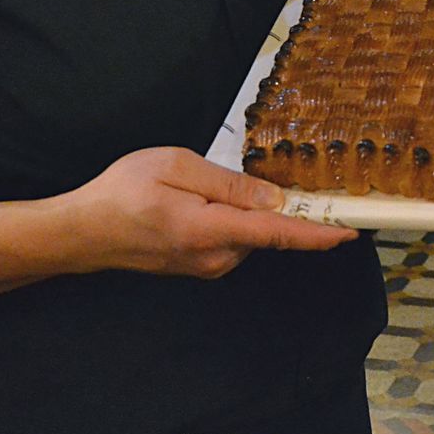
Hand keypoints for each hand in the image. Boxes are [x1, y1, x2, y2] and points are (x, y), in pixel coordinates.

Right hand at [68, 147, 355, 279]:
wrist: (82, 232)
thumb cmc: (122, 192)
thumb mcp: (177, 166)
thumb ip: (229, 184)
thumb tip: (274, 199)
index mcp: (210, 231)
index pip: (277, 234)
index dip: (317, 233)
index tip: (350, 231)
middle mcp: (215, 258)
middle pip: (267, 231)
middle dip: (272, 205)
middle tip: (249, 174)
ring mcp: (207, 267)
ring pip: (249, 235)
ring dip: (245, 212)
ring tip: (197, 187)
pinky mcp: (200, 267)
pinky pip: (232, 240)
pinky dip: (231, 220)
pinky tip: (197, 202)